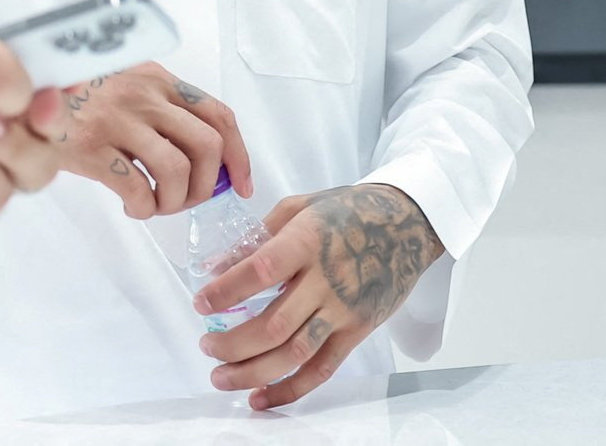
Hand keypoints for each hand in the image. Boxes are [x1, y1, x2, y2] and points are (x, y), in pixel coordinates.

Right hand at [54, 62, 252, 218]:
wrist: (18, 94)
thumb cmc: (75, 97)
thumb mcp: (124, 84)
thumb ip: (159, 107)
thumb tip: (206, 159)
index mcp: (157, 78)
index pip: (219, 115)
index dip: (239, 156)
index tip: (241, 186)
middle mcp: (142, 94)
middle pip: (207, 146)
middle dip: (206, 186)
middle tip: (186, 200)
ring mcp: (116, 119)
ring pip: (177, 170)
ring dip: (174, 202)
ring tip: (156, 206)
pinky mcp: (89, 147)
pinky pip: (138, 188)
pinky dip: (144, 208)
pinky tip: (131, 206)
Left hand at [196, 183, 444, 409]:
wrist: (406, 224)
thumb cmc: (345, 210)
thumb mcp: (298, 207)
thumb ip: (257, 237)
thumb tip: (215, 266)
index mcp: (306, 242)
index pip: (260, 271)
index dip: (226, 291)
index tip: (199, 303)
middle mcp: (326, 281)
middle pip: (275, 325)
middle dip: (233, 344)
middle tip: (206, 346)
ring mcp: (344, 311)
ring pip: (295, 354)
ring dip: (254, 372)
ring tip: (221, 377)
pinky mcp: (359, 331)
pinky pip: (323, 369)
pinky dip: (291, 388)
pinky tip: (261, 397)